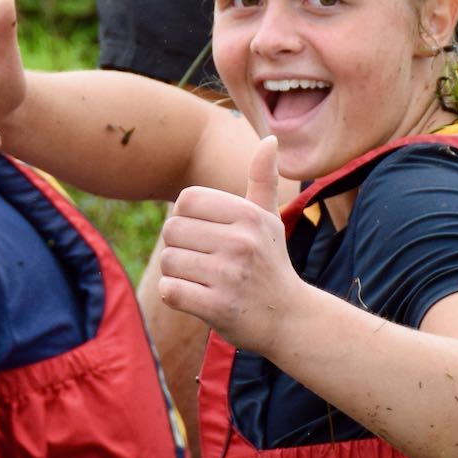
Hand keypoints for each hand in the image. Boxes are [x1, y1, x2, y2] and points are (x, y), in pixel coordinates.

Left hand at [154, 136, 300, 352]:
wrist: (288, 318)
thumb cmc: (270, 263)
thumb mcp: (269, 220)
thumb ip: (262, 180)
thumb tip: (270, 139)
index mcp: (249, 215)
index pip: (186, 200)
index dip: (185, 217)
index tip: (204, 234)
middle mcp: (241, 242)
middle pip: (171, 230)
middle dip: (179, 247)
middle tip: (204, 261)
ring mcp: (229, 275)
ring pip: (168, 261)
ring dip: (178, 273)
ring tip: (204, 280)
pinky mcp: (217, 306)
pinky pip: (170, 290)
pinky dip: (176, 295)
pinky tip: (197, 297)